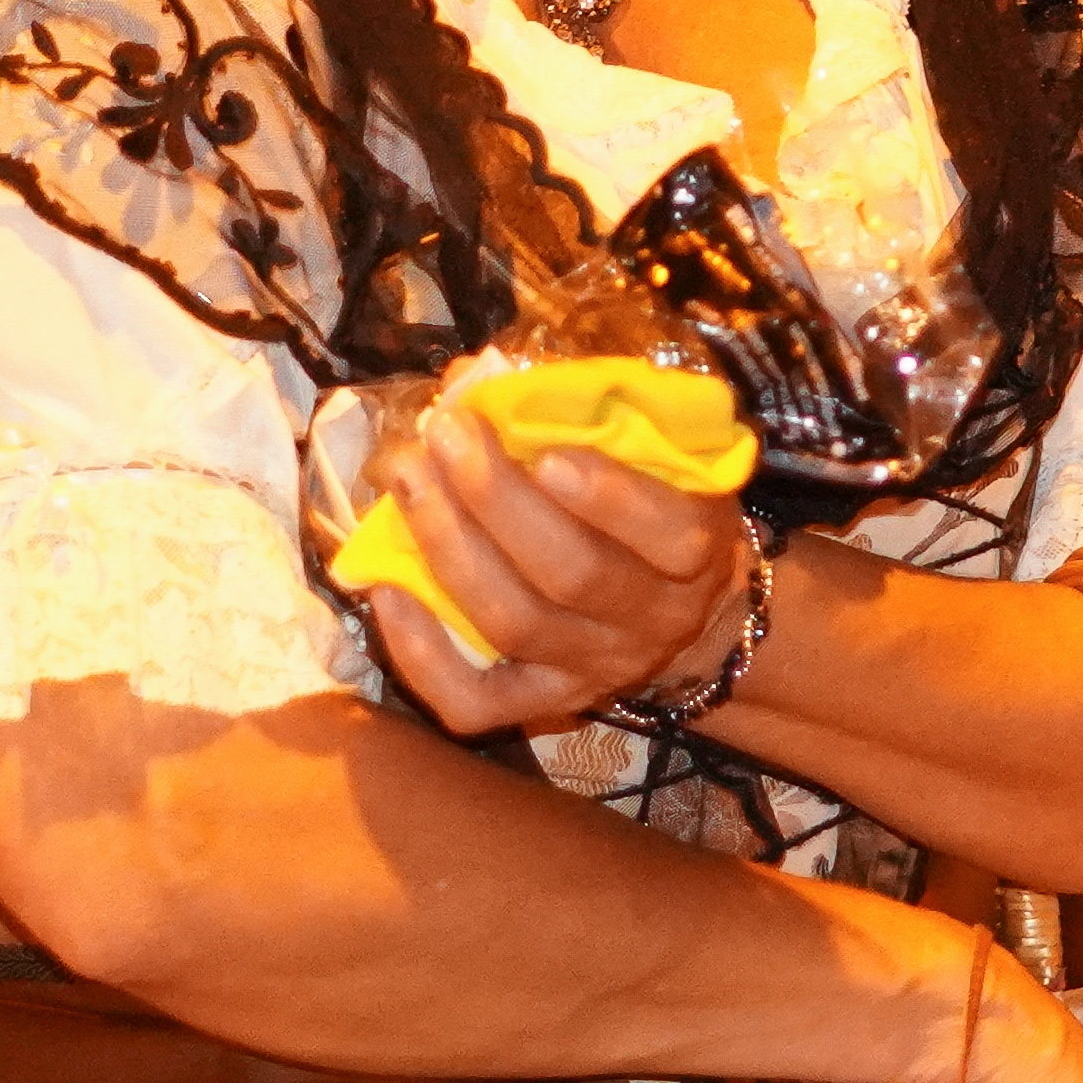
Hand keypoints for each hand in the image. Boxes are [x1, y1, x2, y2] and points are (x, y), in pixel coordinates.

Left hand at [357, 400, 748, 735]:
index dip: (608, 497)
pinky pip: (475, 700)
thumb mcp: (660, 462)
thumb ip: (591, 418)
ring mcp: (593, 670)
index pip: (668, 533)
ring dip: (449, 547)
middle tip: (444, 435)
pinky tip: (386, 589)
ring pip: (515, 623)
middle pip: (571, 573)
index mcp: (696, 551)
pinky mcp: (543, 706)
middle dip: (496, 500)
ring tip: (407, 480)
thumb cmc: (656, 514)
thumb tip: (474, 376)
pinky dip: (421, 651)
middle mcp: (651, 620)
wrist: (685, 622)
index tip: (545, 450)